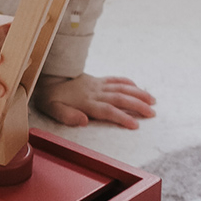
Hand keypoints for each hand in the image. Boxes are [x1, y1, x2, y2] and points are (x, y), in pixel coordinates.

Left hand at [33, 73, 156, 128]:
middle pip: (120, 98)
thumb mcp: (52, 109)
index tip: (136, 125)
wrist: (47, 75)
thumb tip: (84, 121)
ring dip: (138, 93)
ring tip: (152, 101)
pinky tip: (137, 86)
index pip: (108, 111)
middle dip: (138, 105)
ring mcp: (97, 84)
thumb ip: (67, 116)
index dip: (122, 118)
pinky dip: (127, 82)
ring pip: (121, 88)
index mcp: (86, 102)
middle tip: (153, 113)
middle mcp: (95, 92)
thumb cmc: (49, 96)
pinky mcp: (97, 80)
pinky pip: (114, 79)